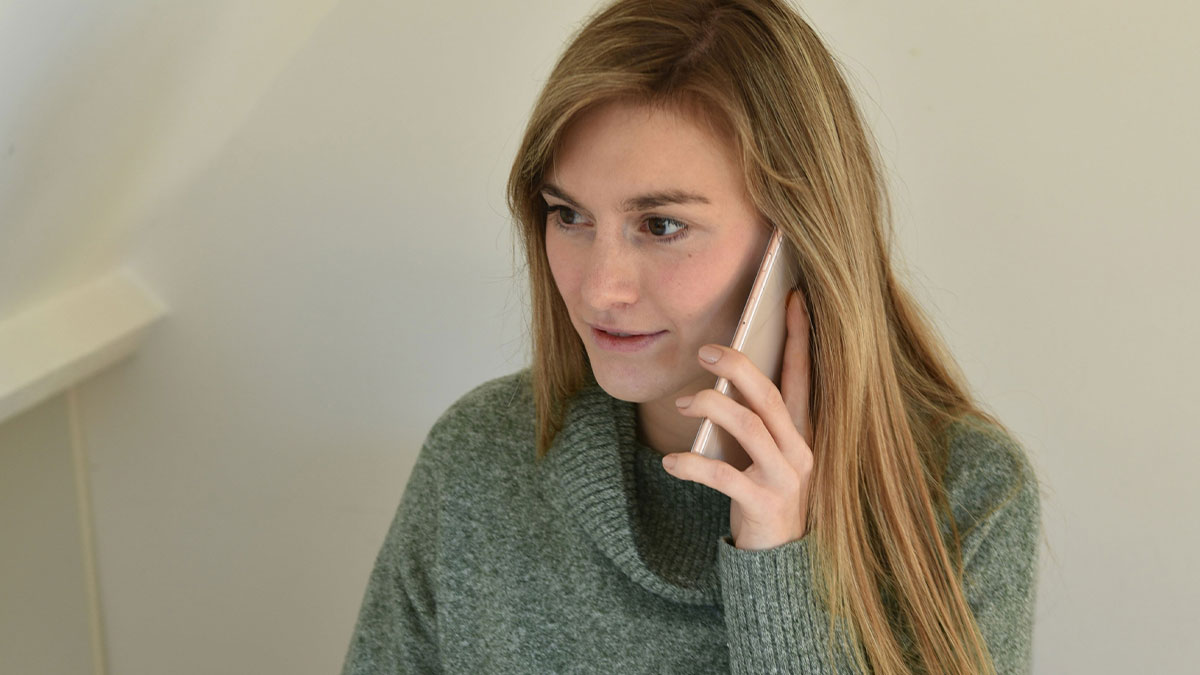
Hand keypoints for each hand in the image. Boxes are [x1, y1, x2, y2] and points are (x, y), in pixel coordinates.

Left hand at [663, 288, 814, 550]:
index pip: (803, 375)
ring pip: (750, 428)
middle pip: (771, 395)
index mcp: (802, 432)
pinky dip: (694, 466)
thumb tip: (720, 377)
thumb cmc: (764, 494)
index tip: (792, 297)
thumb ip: (752, 419)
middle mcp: (800, 451)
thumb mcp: (764, 454)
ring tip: (683, 405)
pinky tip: (670, 463)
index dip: (799, 336)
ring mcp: (785, 479)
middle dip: (738, 367)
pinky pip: (724, 477)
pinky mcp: (764, 505)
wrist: (780, 563)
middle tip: (703, 352)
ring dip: (712, 409)